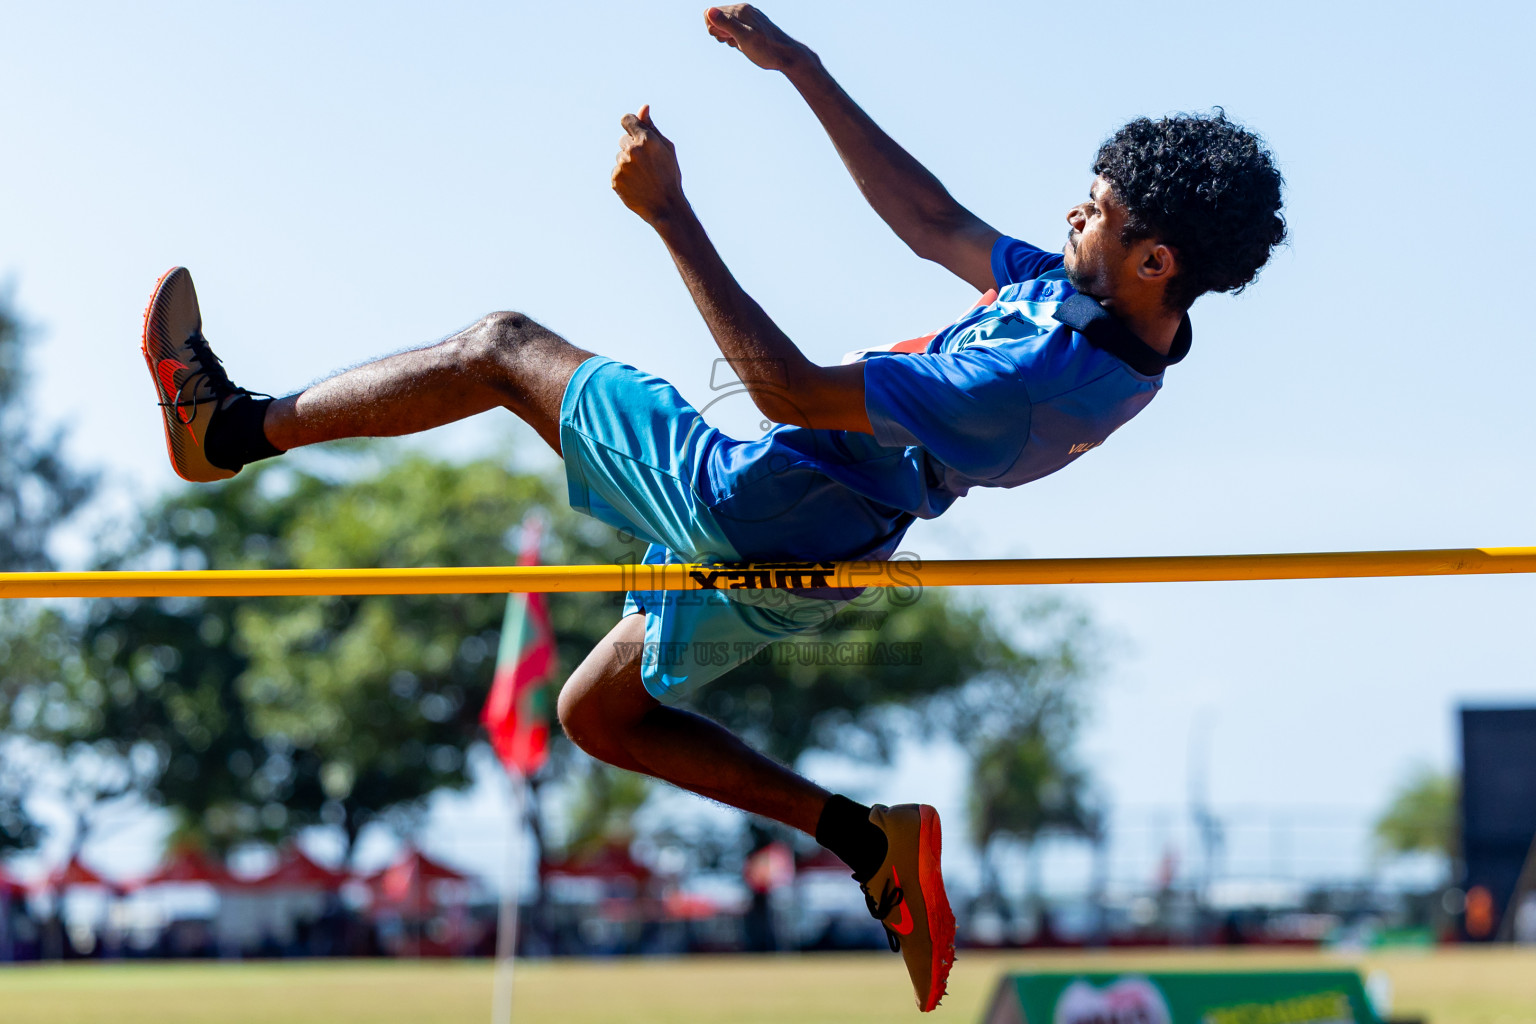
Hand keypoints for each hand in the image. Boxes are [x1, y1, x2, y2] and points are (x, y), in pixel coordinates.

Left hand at [611, 105, 685, 223]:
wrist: (665, 206)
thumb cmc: (669, 175)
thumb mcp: (666, 148)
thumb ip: (651, 127)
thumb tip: (643, 108)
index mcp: (645, 140)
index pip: (626, 120)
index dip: (632, 125)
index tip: (636, 133)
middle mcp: (631, 151)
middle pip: (622, 140)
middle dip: (632, 148)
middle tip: (647, 164)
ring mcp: (622, 166)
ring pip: (619, 157)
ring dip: (628, 163)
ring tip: (643, 177)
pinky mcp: (615, 180)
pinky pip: (616, 172)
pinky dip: (624, 177)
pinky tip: (637, 185)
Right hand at [705, 5, 808, 71]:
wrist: (787, 55)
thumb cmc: (766, 49)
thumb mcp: (744, 38)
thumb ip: (726, 24)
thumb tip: (709, 11)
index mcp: (740, 10)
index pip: (709, 13)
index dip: (713, 28)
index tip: (727, 37)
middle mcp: (744, 10)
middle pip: (716, 18)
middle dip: (720, 33)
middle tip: (734, 42)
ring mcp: (748, 18)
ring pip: (724, 25)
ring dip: (727, 37)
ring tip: (740, 44)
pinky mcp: (751, 26)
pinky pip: (734, 30)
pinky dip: (735, 39)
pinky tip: (744, 45)